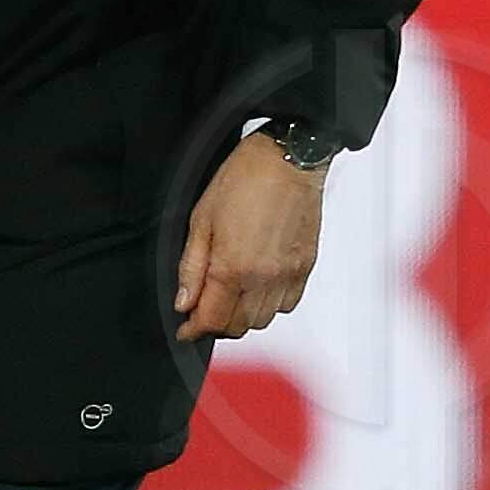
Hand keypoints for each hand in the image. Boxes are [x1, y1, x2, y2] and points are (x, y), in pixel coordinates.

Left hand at [174, 131, 326, 341]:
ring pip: (264, 320)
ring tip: (229, 295)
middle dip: (216, 323)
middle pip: (238, 326)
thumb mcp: (200, 220)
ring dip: (243, 316)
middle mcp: (264, 278)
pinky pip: (288, 305)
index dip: (194, 329)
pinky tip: (257, 286)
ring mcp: (289, 275)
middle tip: (203, 307)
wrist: (288, 160)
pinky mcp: (306, 268)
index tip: (185, 329)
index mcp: (233, 267)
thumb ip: (191, 267)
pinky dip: (269, 305)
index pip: (212, 320)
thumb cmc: (243, 180)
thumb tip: (183, 301)